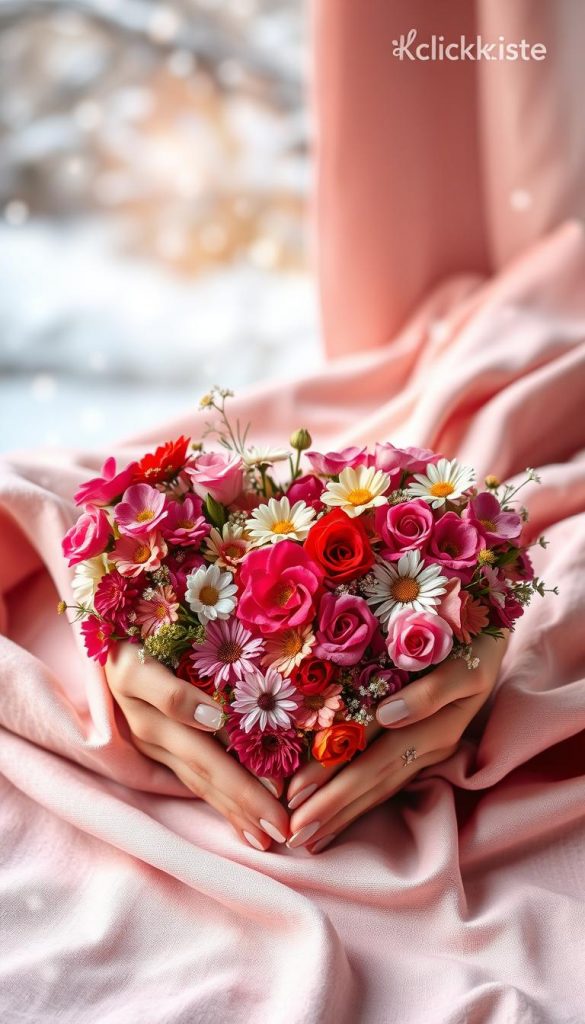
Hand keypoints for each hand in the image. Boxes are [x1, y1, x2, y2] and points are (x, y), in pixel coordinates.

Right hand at [105, 643, 289, 850]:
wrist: (107, 635)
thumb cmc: (130, 636)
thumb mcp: (139, 662)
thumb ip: (170, 693)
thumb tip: (214, 719)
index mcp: (157, 720)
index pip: (205, 755)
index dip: (240, 779)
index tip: (279, 797)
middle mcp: (153, 734)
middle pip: (206, 773)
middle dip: (245, 803)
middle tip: (281, 832)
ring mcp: (153, 742)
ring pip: (199, 781)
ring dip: (233, 810)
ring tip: (265, 836)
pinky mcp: (156, 745)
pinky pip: (190, 777)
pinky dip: (217, 800)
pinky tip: (241, 822)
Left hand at [285, 632, 508, 852]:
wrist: (496, 632)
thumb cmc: (475, 639)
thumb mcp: (465, 662)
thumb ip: (433, 691)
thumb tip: (389, 714)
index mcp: (436, 724)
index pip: (372, 757)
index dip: (333, 779)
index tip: (295, 797)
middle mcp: (431, 742)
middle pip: (372, 779)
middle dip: (331, 808)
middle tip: (292, 836)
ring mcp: (430, 747)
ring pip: (381, 786)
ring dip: (343, 812)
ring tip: (309, 837)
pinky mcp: (429, 746)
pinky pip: (392, 780)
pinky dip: (363, 800)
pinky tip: (339, 818)